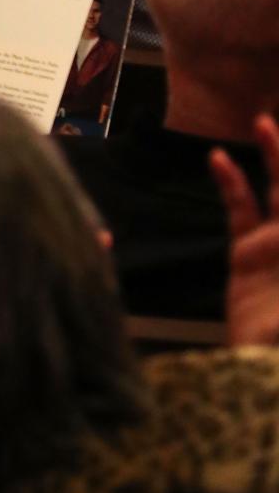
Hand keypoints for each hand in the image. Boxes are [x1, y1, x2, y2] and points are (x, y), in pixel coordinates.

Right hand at [210, 114, 278, 346]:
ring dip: (274, 157)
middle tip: (278, 125)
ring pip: (277, 191)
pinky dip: (231, 184)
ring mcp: (277, 247)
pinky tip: (219, 159)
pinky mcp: (246, 258)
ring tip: (264, 124)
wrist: (268, 369)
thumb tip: (264, 208)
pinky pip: (239, 211)